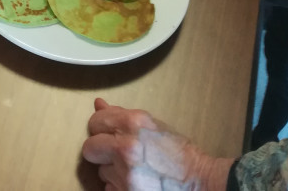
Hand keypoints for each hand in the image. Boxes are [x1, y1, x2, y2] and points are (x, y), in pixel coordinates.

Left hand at [82, 99, 232, 190]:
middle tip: (114, 153)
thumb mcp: (152, 125)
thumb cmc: (178, 153)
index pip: (95, 122)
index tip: (105, 133)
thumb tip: (98, 105)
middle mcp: (126, 147)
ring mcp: (125, 175)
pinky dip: (118, 187)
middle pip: (90, 148)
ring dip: (112, 171)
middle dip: (99, 151)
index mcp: (134, 123)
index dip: (99, 129)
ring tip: (133, 169)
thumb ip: (121, 115)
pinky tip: (134, 182)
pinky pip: (109, 189)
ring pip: (101, 171)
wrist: (198, 182)